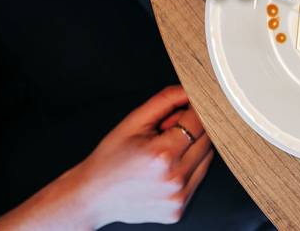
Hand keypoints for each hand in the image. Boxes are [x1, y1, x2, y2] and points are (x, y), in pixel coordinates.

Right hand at [0, 86, 212, 229]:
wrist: (91, 196)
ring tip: (164, 152)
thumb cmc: (110, 159)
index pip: (199, 120)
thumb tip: (192, 89)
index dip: (194, 109)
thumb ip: (166, 100)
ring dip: (193, 149)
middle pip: (207, 139)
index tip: (189, 105)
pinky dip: (188, 170)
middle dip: (193, 128)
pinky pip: (197, 179)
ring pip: (207, 158)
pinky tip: (165, 171)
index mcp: (162, 154)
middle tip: (168, 131)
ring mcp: (177, 197)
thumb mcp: (134, 122)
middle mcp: (174, 179)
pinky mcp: (178, 210)